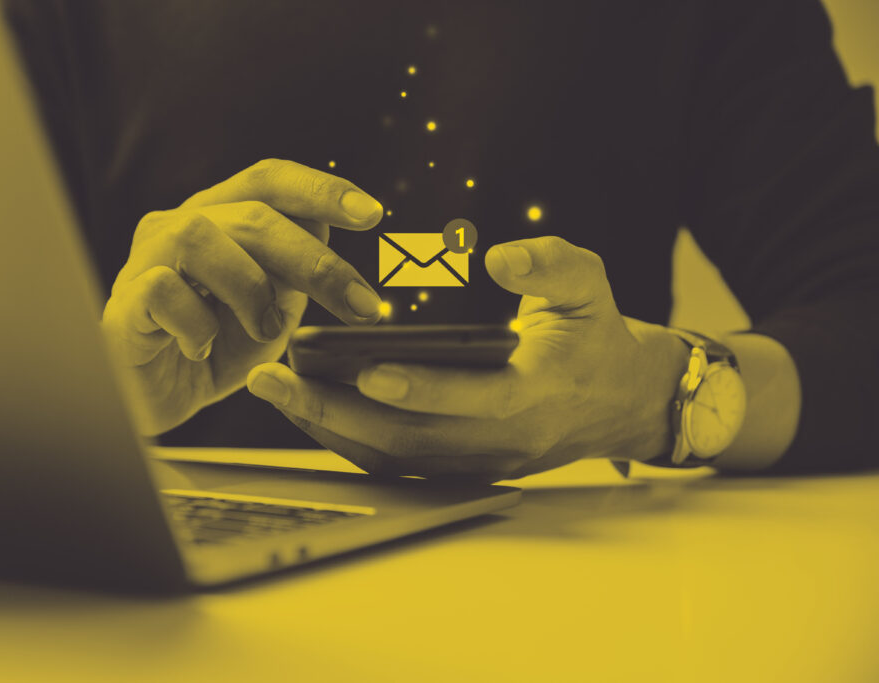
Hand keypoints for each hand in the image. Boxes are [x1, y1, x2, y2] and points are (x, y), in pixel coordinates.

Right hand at [101, 159, 385, 434]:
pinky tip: (204, 349)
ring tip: (266, 329)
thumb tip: (328, 229)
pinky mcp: (122, 304)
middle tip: (360, 306)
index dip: (320, 188)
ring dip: (251, 288)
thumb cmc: (217, 348)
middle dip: (315, 261)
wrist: (159, 400)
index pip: (269, 180)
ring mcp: (144, 261)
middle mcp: (178, 225)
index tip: (372, 215)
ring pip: (199, 236)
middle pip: (252, 215)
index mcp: (219, 216)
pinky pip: (162, 290)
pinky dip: (197, 324)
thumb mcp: (272, 308)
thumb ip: (295, 270)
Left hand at [247, 236, 688, 479]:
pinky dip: (346, 438)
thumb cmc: (594, 335)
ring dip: (328, 427)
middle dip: (335, 412)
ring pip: (393, 457)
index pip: (478, 398)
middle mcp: (503, 441)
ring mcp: (478, 463)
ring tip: (274, 390)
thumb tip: (498, 258)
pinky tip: (306, 407)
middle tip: (273, 380)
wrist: (618, 402)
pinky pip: (394, 462)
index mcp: (539, 392)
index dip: (423, 388)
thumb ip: (549, 265)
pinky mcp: (459, 469)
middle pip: (411, 438)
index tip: (366, 369)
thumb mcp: (589, 285)